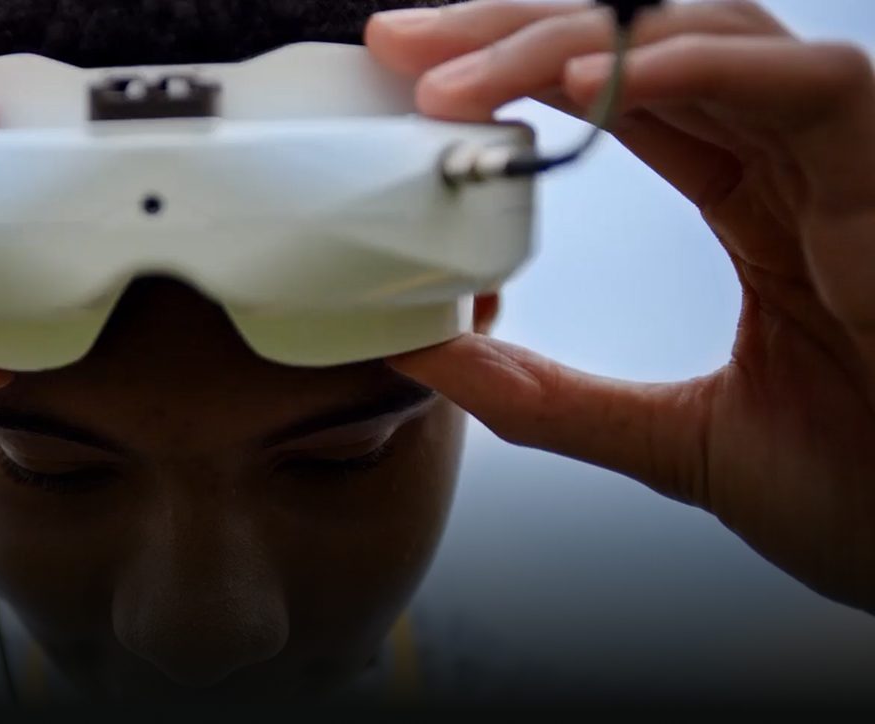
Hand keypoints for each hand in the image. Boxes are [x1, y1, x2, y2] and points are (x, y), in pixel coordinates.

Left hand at [368, 0, 874, 612]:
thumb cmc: (862, 496)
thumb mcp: (670, 440)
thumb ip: (550, 398)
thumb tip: (427, 357)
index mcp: (755, 199)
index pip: (619, 93)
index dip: (515, 71)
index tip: (409, 75)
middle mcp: (797, 159)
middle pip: (643, 42)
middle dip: (515, 31)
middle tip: (402, 43)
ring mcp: (848, 156)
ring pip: (702, 36)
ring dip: (568, 43)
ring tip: (457, 82)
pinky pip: (802, 81)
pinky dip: (687, 70)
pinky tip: (584, 83)